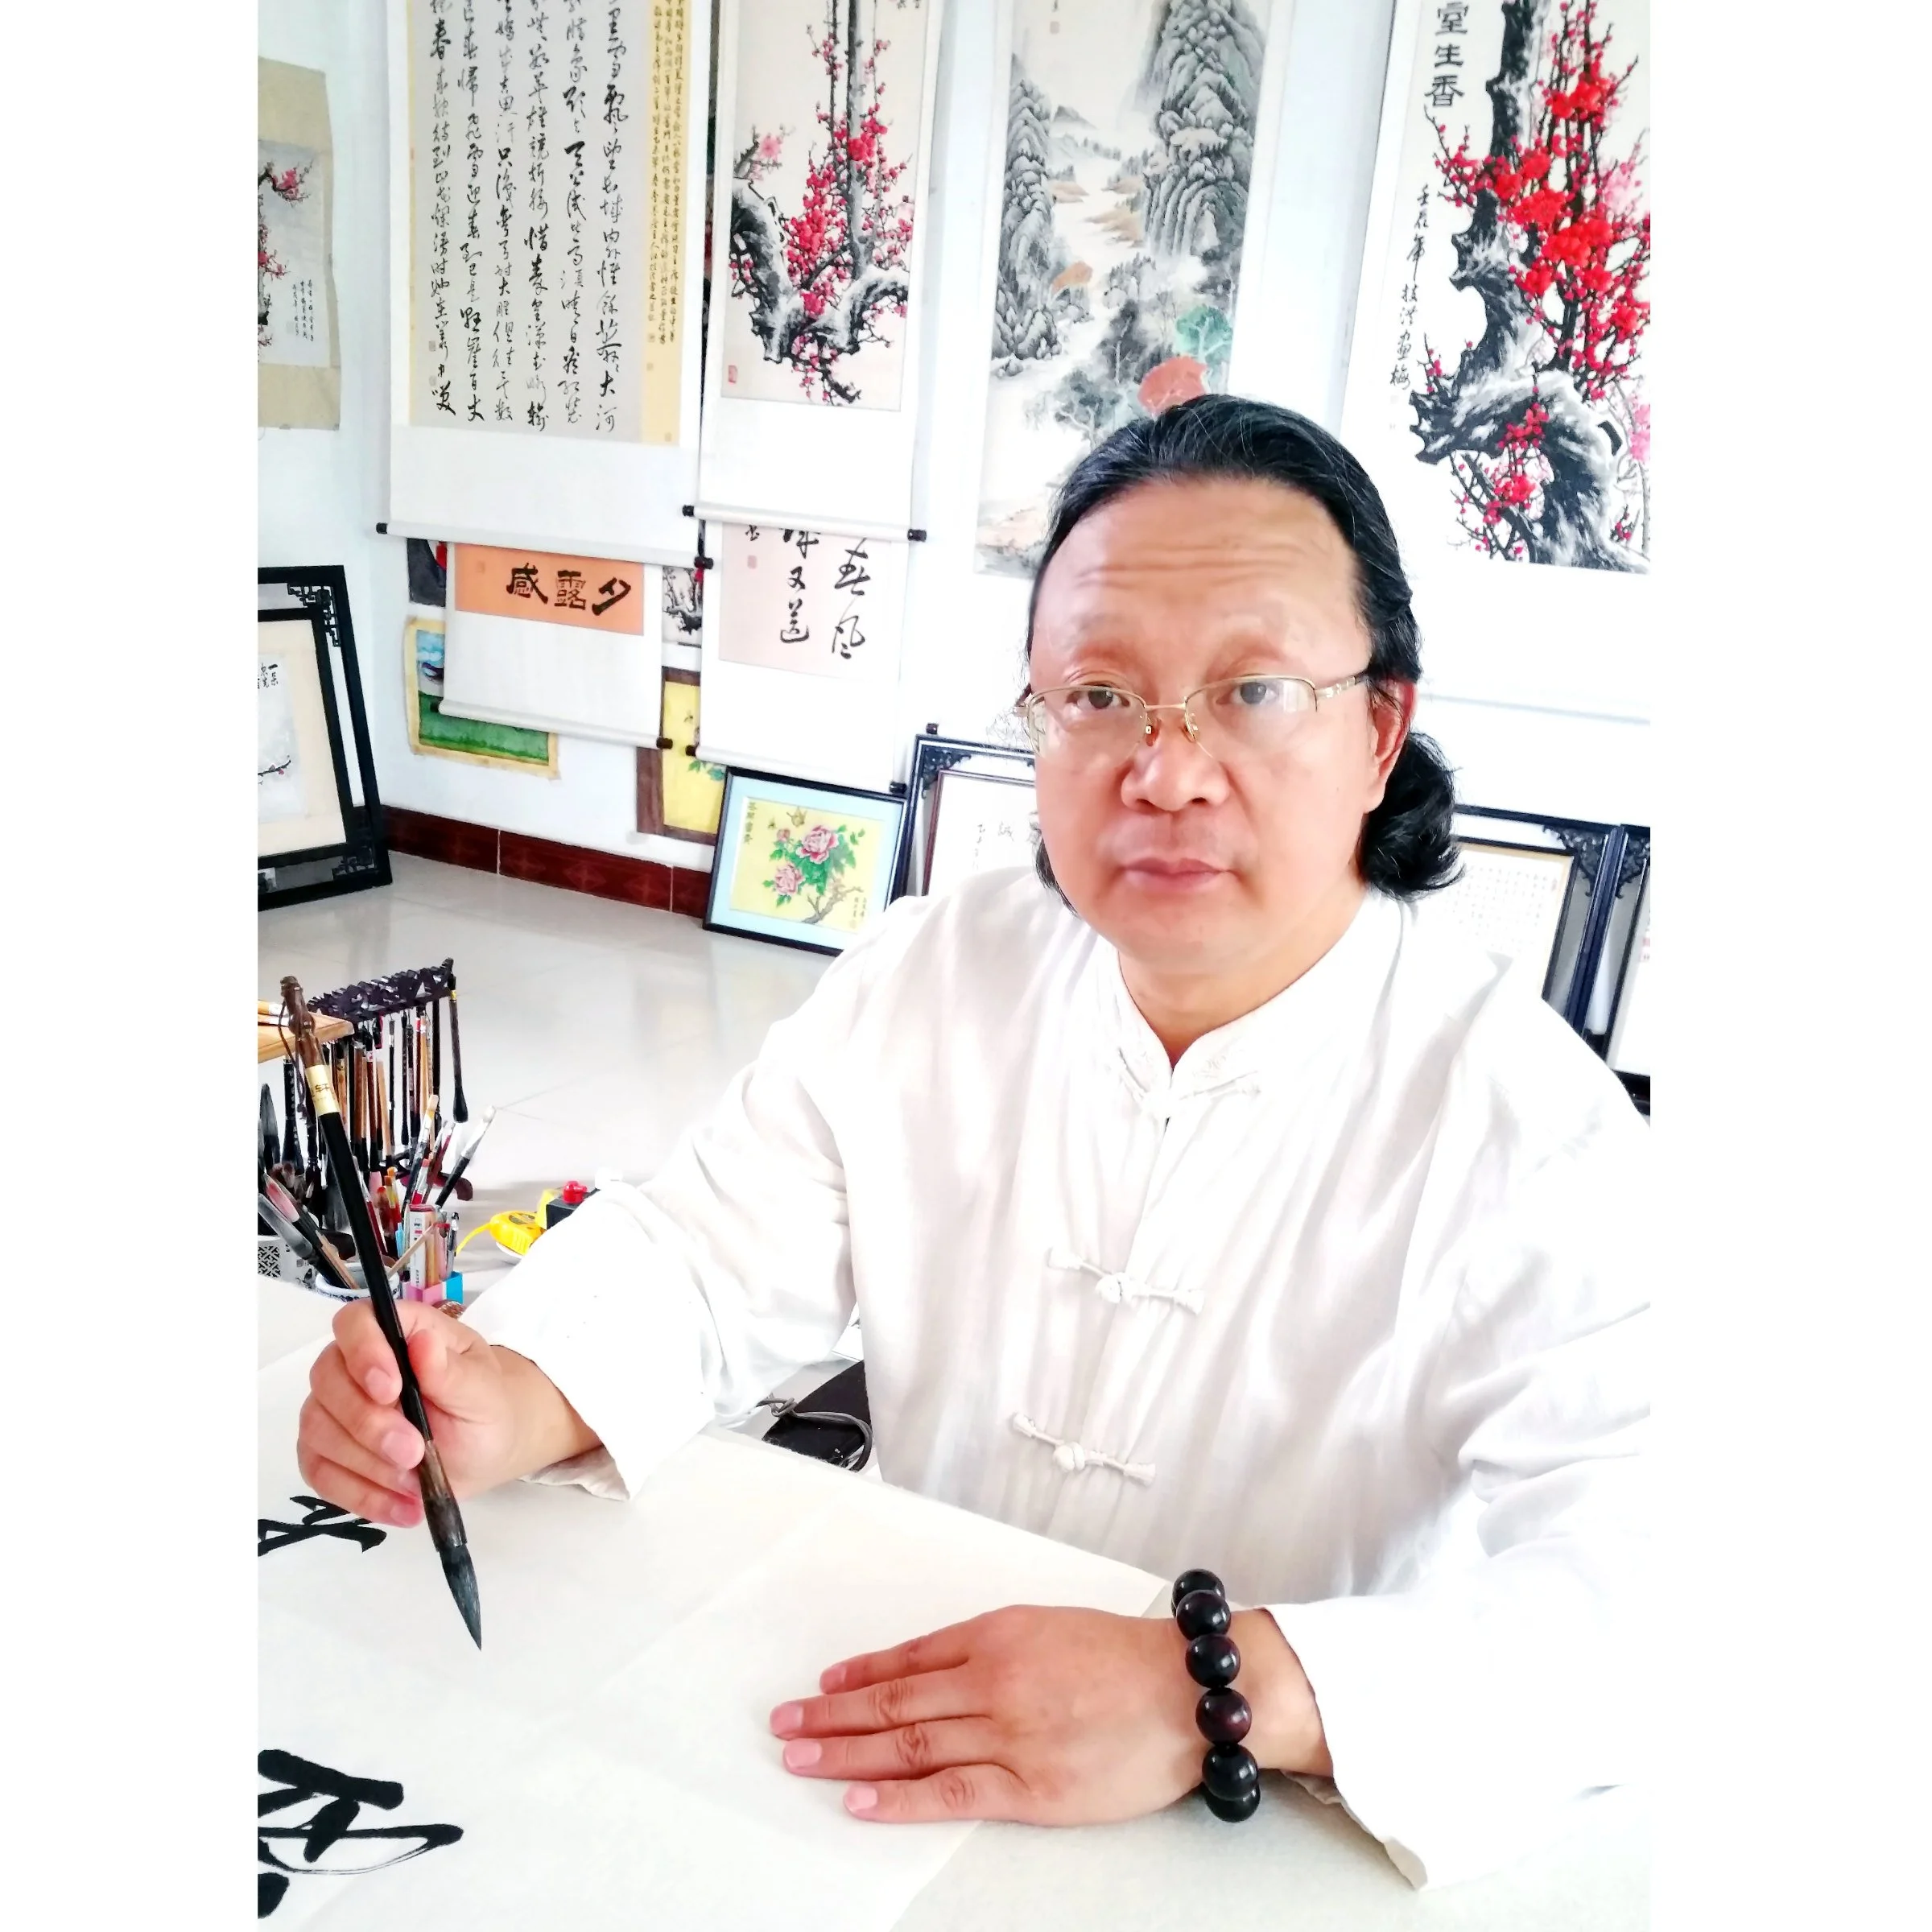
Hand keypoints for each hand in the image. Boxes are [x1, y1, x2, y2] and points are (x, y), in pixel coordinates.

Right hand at [296, 1299, 595, 1526]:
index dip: (363, 1352)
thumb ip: (451, 1371)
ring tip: (416, 1484)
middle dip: (368, 1424)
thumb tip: (422, 1341)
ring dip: (366, 1465)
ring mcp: (338, 1409)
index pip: (356, 1322)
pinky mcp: (330, 1453)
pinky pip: (321, 1474)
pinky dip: (360, 1496)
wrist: (489, 1447)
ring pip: (318, 1430)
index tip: (390, 1390)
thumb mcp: (483, 1392)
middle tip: (414, 1452)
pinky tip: (401, 1507)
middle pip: (328, 1380)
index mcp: (400, 1332)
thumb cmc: (488, 1407)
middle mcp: (356, 1364)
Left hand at [762, 1606, 1194, 1824]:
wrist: (1187, 1691)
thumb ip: (991, 1648)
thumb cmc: (1126, 1656)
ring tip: (802, 1758)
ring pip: (909, 1744)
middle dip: (831, 1714)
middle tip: (786, 1724)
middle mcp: (992, 1681)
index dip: (858, 1675)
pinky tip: (859, 1798)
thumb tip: (932, 1669)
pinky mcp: (1030, 1788)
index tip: (821, 1686)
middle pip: (894, 1701)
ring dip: (846, 1751)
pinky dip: (897, 1797)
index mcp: (996, 1634)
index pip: (908, 1658)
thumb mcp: (1048, 1627)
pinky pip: (949, 1792)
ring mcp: (1008, 1735)